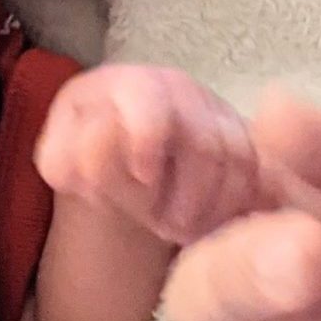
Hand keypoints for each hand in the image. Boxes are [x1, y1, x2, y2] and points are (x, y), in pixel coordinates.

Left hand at [35, 65, 269, 244]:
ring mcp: (217, 114)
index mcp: (129, 86)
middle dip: (188, 194)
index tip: (141, 177)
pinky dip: (236, 207)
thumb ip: (63, 160)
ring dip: (211, 207)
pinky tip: (209, 227)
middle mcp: (180, 92)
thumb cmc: (85, 151)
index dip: (147, 138)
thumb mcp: (61, 155)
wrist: (119, 143)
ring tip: (182, 233)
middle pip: (205, 142)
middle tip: (165, 229)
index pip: (148, 104)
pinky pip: (259, 175)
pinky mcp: (244, 140)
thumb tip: (78, 170)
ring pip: (238, 163)